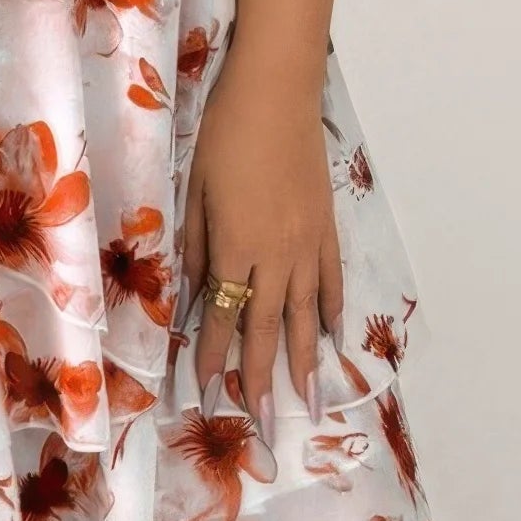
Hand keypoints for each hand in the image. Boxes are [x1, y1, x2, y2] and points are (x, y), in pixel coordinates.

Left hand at [178, 53, 343, 441]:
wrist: (276, 92)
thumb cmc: (224, 135)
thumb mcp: (194, 192)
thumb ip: (194, 250)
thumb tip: (188, 300)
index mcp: (236, 248)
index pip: (221, 318)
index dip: (213, 360)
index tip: (205, 397)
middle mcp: (277, 256)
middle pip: (268, 329)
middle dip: (263, 381)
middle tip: (266, 429)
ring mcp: (308, 244)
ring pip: (307, 316)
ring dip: (305, 363)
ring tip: (310, 404)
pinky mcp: (327, 227)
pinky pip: (332, 283)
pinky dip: (332, 315)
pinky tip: (332, 343)